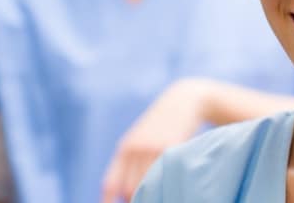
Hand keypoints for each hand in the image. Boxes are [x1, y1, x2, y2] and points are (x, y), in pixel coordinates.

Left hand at [101, 79, 210, 202]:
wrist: (184, 101)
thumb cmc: (163, 125)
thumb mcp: (142, 140)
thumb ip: (133, 162)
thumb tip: (128, 194)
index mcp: (124, 149)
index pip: (111, 184)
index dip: (109, 202)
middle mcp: (135, 149)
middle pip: (130, 190)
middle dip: (136, 202)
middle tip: (148, 202)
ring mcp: (153, 148)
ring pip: (148, 186)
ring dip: (154, 197)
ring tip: (162, 198)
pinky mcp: (172, 147)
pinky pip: (165, 175)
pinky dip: (167, 187)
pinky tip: (173, 189)